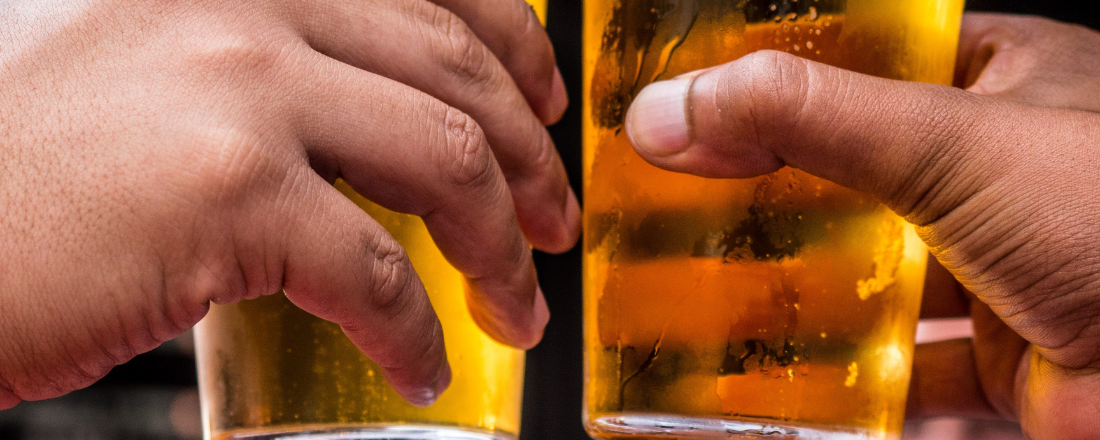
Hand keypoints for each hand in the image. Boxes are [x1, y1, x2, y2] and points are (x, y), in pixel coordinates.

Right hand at [0, 0, 578, 407]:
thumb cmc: (30, 165)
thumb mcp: (158, 65)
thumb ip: (269, 70)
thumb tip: (382, 124)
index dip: (517, 45)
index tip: (547, 107)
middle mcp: (244, 0)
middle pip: (456, 74)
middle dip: (531, 162)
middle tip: (554, 223)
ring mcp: (238, 86)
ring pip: (444, 164)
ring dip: (501, 249)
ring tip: (518, 306)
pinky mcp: (226, 191)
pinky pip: (374, 272)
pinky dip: (415, 332)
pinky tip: (421, 366)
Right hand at [625, 13, 1099, 439]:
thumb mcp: (952, 143)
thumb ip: (808, 118)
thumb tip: (672, 112)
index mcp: (1008, 81)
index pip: (871, 58)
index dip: (783, 75)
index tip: (697, 95)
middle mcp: (1003, 171)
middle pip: (858, 173)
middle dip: (773, 194)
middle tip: (683, 196)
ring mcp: (1002, 268)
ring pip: (874, 276)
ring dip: (798, 294)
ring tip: (705, 292)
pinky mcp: (1004, 360)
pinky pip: (902, 366)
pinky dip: (843, 381)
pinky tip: (778, 383)